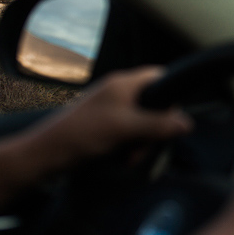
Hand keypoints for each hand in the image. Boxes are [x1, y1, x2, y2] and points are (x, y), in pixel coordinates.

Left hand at [0, 66, 192, 206]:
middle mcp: (119, 92)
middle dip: (155, 127)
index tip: (170, 117)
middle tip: (145, 145)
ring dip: (142, 141)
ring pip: (143, 121)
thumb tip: (187, 123)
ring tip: (130, 156)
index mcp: (123, 83)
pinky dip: (130, 145)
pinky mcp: (105, 125)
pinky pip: (129, 132)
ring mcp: (111, 109)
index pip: (160, 76)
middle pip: (155, 103)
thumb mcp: (126, 128)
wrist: (45, 155)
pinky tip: (122, 158)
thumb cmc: (82, 135)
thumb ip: (159, 125)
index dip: (171, 95)